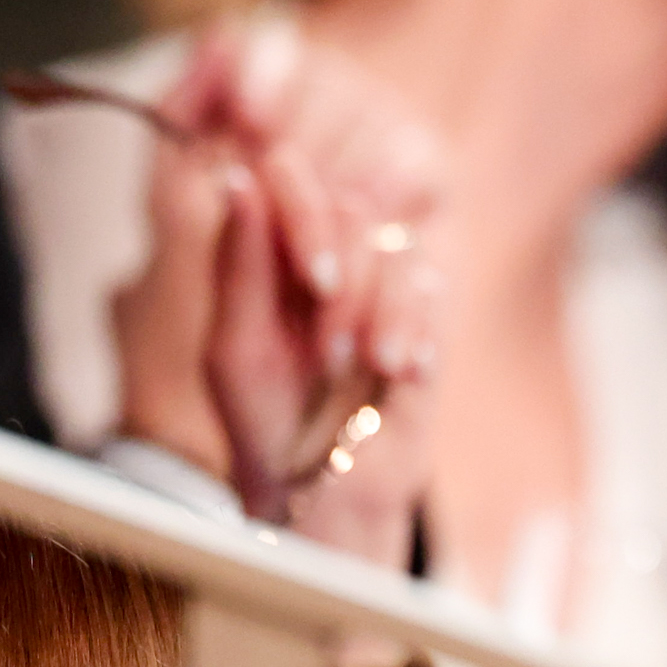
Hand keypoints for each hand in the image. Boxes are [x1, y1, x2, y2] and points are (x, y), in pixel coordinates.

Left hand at [111, 22, 445, 561]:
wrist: (327, 491)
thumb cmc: (264, 424)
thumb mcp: (234, 347)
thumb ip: (238, 263)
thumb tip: (239, 176)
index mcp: (266, 250)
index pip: (290, 174)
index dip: (307, 211)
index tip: (313, 281)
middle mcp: (324, 253)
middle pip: (352, 209)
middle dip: (343, 286)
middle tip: (329, 355)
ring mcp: (378, 281)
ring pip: (395, 248)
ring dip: (378, 315)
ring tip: (362, 370)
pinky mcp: (426, 314)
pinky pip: (432, 285)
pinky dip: (414, 328)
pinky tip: (398, 371)